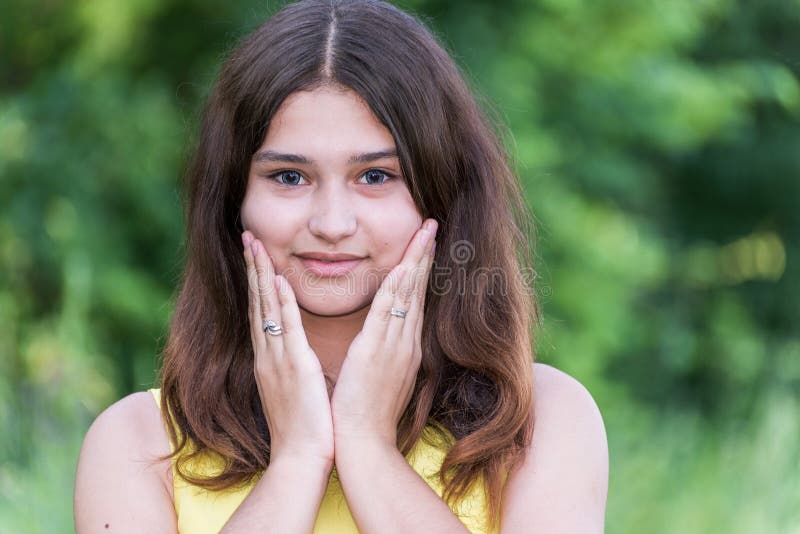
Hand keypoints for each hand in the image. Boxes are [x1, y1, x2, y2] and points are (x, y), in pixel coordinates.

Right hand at [242, 231, 334, 467]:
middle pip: (257, 302)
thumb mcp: (294, 388)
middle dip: (252, 268)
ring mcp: (278, 360)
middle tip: (247, 236)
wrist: (302, 459)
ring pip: (266, 308)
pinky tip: (277, 281)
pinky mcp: (294, 367)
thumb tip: (296, 353)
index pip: (261, 311)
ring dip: (261, 274)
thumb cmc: (304, 427)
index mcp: (271, 358)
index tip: (255, 255)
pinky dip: (280, 304)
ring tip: (254, 245)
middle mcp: (268, 354)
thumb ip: (292, 365)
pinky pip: (286, 329)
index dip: (257, 281)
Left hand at [330, 218, 437, 448]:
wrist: (364, 445)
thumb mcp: (381, 379)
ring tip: (425, 232)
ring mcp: (394, 346)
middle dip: (425, 255)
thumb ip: (383, 356)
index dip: (420, 271)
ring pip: (408, 294)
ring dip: (416, 260)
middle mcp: (406, 343)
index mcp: (405, 349)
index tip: (424, 247)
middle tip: (431, 225)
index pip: (415, 301)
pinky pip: (388, 312)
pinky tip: (402, 265)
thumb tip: (381, 342)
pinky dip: (396, 286)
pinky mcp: (376, 352)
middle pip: (418, 290)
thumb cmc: (368, 416)